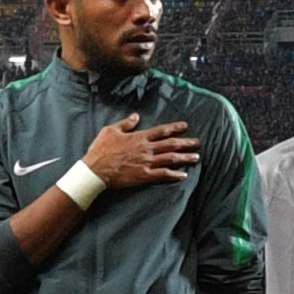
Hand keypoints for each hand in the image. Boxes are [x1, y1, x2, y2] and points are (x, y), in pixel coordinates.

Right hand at [82, 116, 199, 189]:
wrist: (95, 170)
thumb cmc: (101, 150)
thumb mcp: (111, 130)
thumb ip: (126, 123)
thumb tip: (136, 116)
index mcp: (139, 137)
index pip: (161, 131)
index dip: (174, 128)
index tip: (185, 126)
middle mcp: (146, 149)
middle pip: (170, 144)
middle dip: (186, 143)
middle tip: (198, 143)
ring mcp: (146, 163)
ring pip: (170, 159)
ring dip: (184, 157)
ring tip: (196, 157)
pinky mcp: (144, 176)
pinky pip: (162, 175)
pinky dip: (174, 174)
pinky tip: (184, 175)